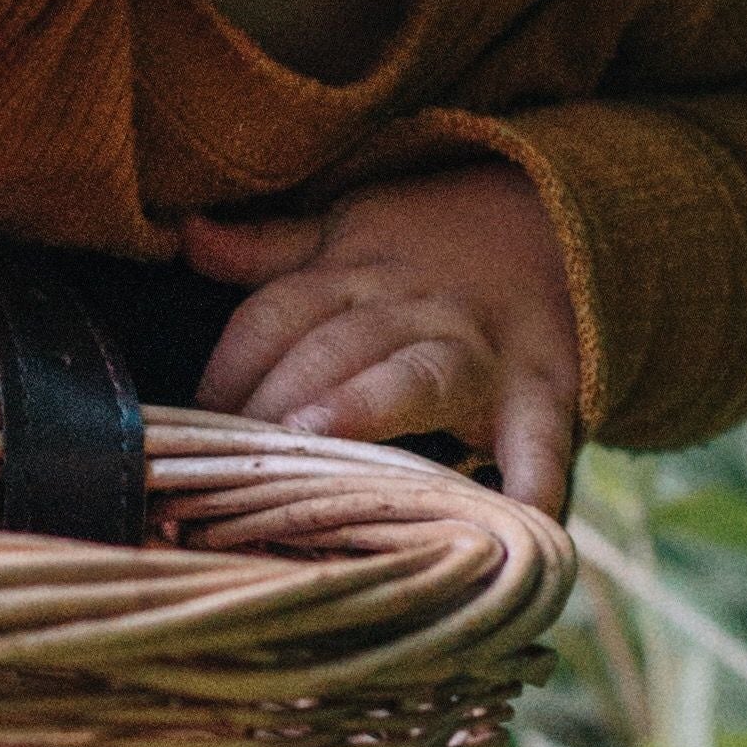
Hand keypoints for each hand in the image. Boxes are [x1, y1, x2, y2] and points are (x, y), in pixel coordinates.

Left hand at [181, 163, 579, 510]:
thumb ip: (270, 249)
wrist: (558, 225)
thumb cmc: (429, 250)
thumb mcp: (350, 230)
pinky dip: (534, 480)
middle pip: (331, 348)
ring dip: (368, 406)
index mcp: (354, 274)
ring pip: (414, 376)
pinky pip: (541, 438)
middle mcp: (411, 312)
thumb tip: (187, 235)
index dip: (228, 367)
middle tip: (233, 456)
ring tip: (318, 442)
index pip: (275, 316)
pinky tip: (514, 521)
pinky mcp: (542, 391)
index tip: (190, 423)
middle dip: (277, 399)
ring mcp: (478, 353)